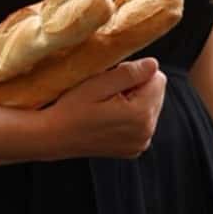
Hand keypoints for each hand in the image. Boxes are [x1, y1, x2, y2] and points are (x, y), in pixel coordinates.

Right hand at [41, 58, 166, 159]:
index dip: (135, 73)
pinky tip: (109, 117)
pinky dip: (130, 116)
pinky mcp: (134, 149)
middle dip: (137, 87)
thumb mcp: (97, 84)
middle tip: (108, 92)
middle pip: (157, 93)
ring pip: (150, 107)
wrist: (54, 136)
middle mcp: (146, 132)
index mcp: (141, 115)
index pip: (158, 78)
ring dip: (134, 101)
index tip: (113, 80)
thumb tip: (153, 64)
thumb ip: (129, 73)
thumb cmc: (72, 108)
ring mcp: (140, 143)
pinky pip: (142, 123)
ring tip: (107, 105)